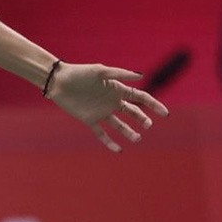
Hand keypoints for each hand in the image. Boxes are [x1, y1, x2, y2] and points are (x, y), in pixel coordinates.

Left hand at [47, 62, 169, 151]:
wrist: (58, 81)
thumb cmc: (79, 72)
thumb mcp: (100, 71)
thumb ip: (120, 74)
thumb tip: (141, 76)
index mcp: (116, 89)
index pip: (140, 98)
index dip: (153, 105)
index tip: (164, 114)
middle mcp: (111, 101)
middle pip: (133, 112)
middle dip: (143, 119)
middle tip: (147, 125)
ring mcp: (101, 111)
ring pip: (120, 125)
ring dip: (129, 132)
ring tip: (137, 138)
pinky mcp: (90, 119)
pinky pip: (102, 134)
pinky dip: (110, 142)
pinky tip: (118, 149)